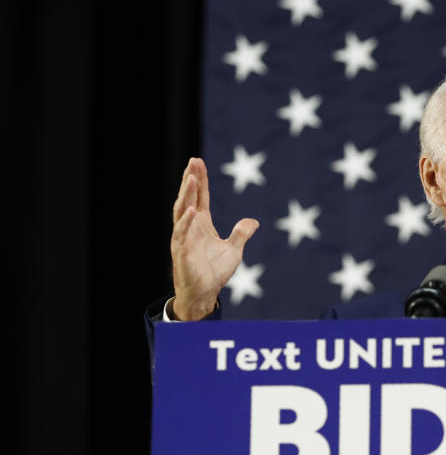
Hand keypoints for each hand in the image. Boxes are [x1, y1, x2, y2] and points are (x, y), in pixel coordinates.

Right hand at [170, 158, 258, 320]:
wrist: (205, 293)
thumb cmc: (215, 272)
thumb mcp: (233, 250)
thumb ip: (241, 234)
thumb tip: (254, 222)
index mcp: (202, 224)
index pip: (201, 197)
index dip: (201, 180)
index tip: (199, 162)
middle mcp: (191, 227)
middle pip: (189, 198)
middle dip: (191, 180)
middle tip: (193, 161)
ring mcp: (184, 238)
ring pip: (182, 211)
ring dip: (186, 195)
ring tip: (191, 178)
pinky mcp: (182, 252)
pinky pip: (182, 234)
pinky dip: (186, 222)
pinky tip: (192, 210)